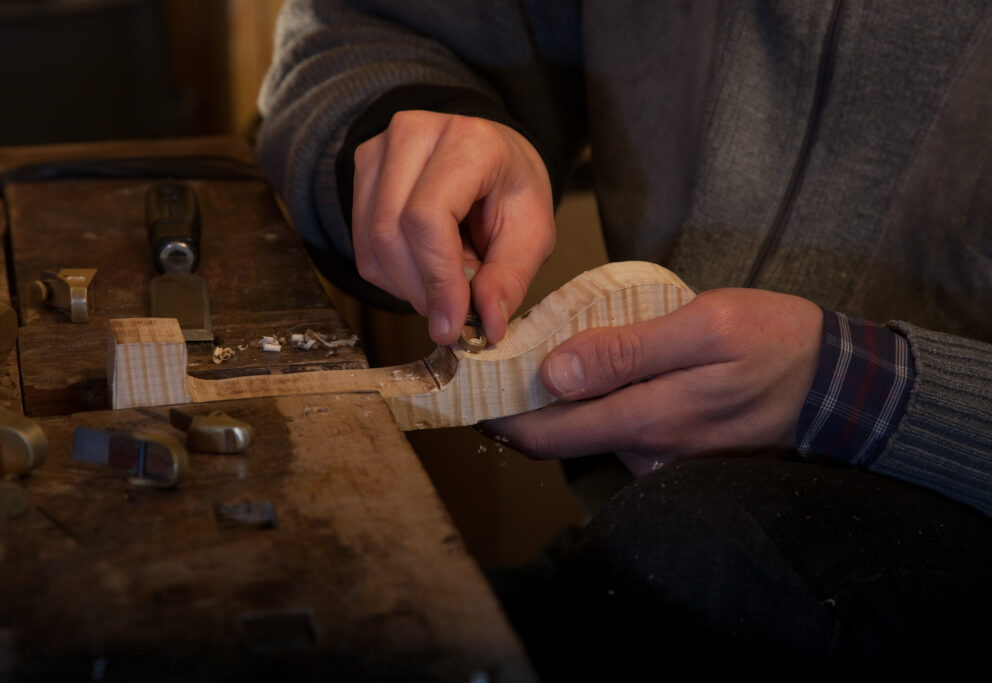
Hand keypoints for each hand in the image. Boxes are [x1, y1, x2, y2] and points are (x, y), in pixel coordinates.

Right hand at [352, 110, 554, 344]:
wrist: (491, 156)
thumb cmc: (511, 188)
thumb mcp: (532, 233)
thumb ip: (510, 278)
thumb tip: (488, 323)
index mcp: (468, 141)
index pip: (428, 215)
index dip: (437, 277)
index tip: (452, 324)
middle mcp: (414, 134)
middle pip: (391, 233)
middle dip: (422, 291)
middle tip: (454, 314)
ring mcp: (380, 150)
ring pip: (372, 246)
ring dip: (408, 287)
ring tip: (447, 283)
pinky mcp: (361, 172)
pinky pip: (363, 248)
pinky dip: (394, 277)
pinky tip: (425, 269)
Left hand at [483, 288, 823, 475]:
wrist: (839, 386)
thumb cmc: (774, 344)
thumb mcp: (704, 328)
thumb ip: (627, 352)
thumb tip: (554, 374)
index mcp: (645, 421)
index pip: (544, 435)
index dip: (496, 416)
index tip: (465, 387)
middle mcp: (645, 452)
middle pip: (558, 438)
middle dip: (516, 407)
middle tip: (491, 363)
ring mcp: (662, 460)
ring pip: (588, 433)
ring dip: (558, 401)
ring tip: (537, 352)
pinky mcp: (677, 454)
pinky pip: (619, 431)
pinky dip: (595, 404)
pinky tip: (593, 370)